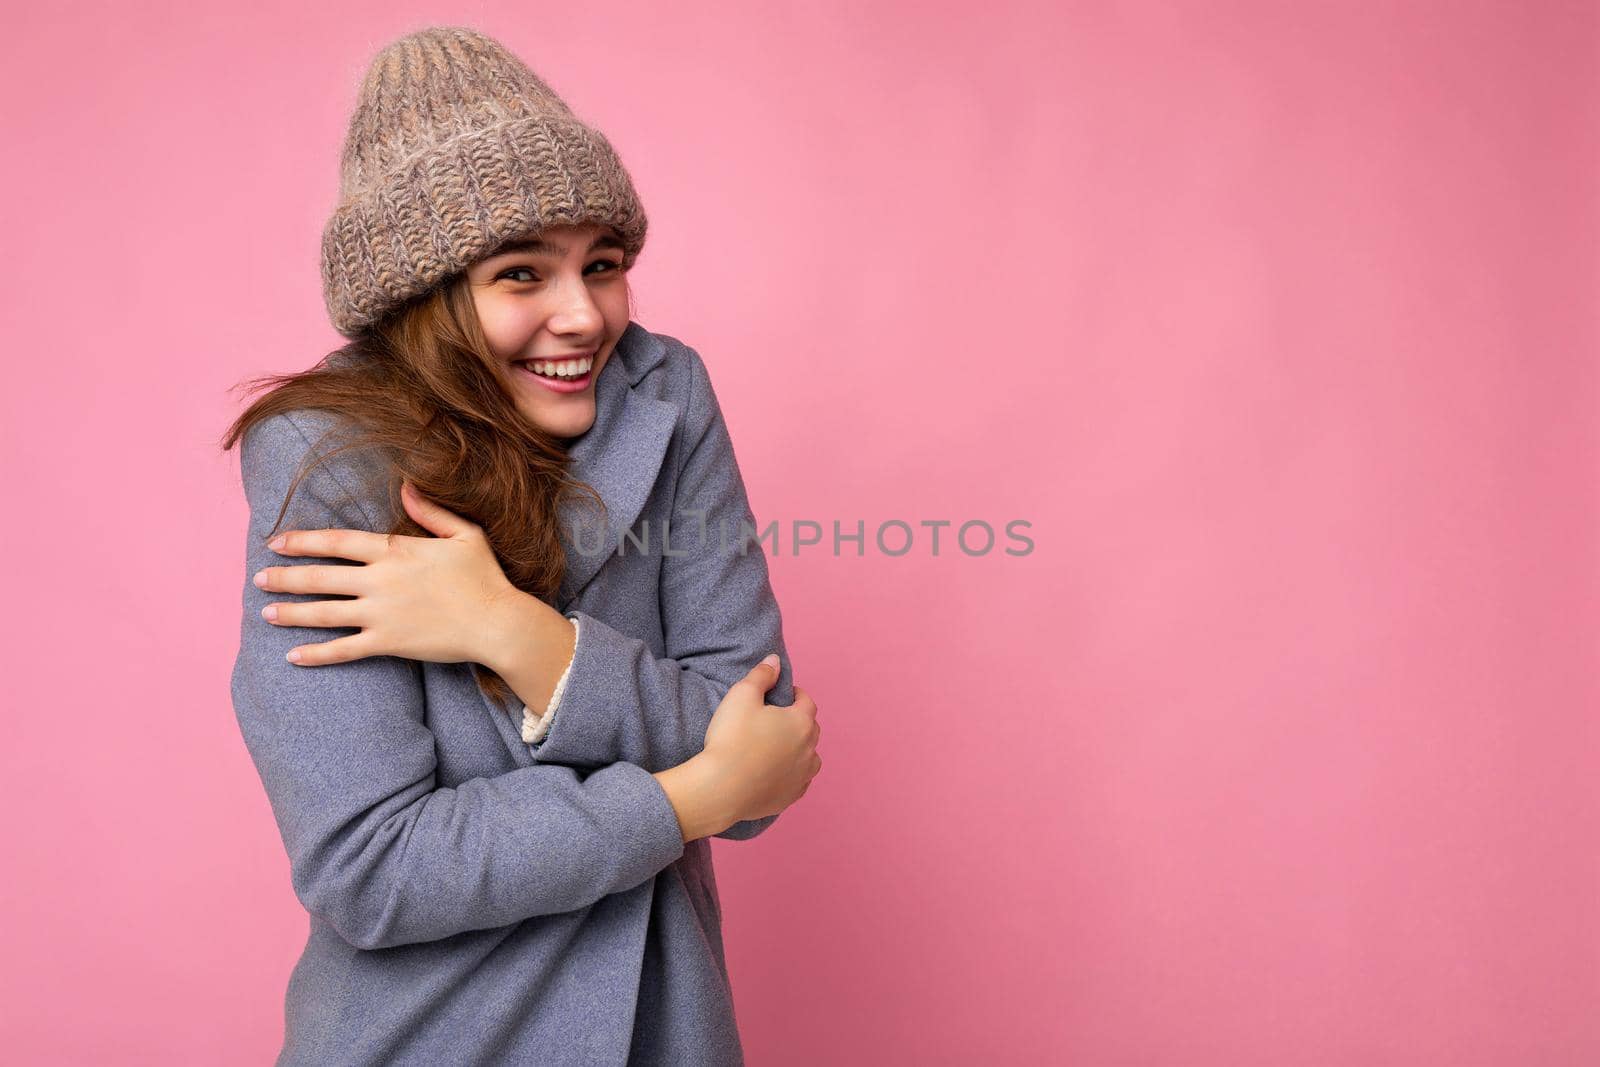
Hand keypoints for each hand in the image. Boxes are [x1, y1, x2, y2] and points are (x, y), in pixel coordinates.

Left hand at [253, 481, 524, 666]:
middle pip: (320, 577)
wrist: (498, 623)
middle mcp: (380, 581)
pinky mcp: (388, 643)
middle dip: (285, 577)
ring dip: (291, 612)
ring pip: (324, 613)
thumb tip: (405, 486)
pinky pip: (344, 650)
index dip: (302, 541)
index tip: (276, 542)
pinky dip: (316, 654)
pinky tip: (292, 656)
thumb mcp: (465, 533)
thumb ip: (431, 511)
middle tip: (258, 578)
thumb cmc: (485, 577)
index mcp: (395, 552)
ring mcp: (381, 614)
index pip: (336, 542)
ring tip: (266, 612)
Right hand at [699, 656, 821, 822]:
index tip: (784, 694)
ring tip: (778, 747)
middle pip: (810, 729)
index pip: (806, 701)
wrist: (721, 788)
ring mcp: (802, 776)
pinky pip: (798, 782)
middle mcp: (809, 749)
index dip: (796, 695)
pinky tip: (775, 773)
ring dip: (799, 750)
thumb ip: (761, 675)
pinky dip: (791, 775)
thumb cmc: (731, 738)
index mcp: (801, 722)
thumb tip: (774, 660)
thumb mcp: (742, 696)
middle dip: (798, 721)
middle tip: (776, 720)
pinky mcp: (791, 797)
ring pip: (810, 758)